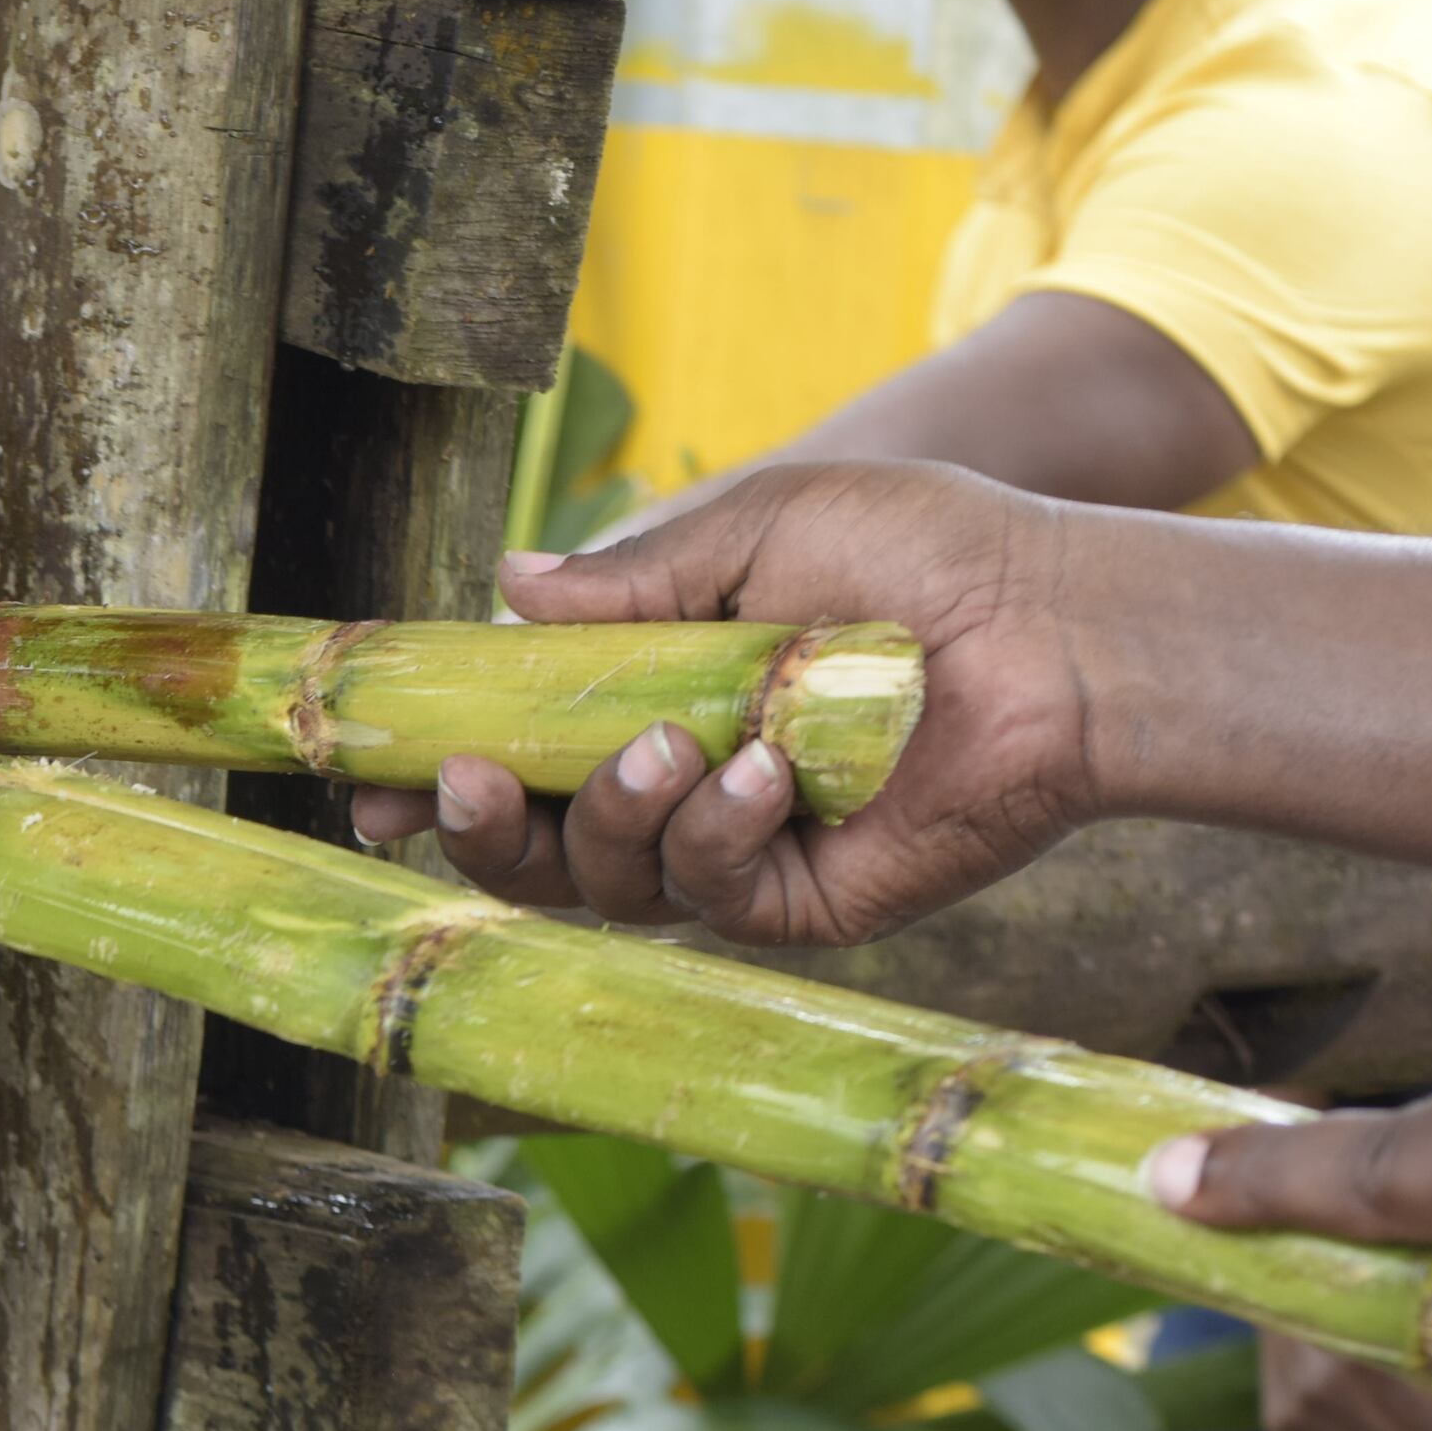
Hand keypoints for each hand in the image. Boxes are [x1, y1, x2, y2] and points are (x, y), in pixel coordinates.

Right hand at [349, 462, 1103, 944]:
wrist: (1056, 628)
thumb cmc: (924, 552)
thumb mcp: (759, 529)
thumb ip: (630, 578)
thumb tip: (504, 583)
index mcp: (650, 698)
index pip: (517, 758)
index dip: (439, 776)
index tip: (375, 781)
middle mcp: (677, 787)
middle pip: (532, 851)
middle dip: (481, 827)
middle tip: (468, 782)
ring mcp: (733, 853)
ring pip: (603, 884)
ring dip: (611, 818)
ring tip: (672, 747)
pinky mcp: (796, 900)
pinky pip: (706, 897)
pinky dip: (712, 835)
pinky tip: (760, 776)